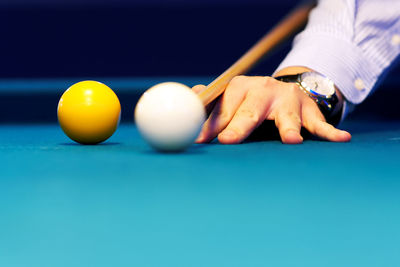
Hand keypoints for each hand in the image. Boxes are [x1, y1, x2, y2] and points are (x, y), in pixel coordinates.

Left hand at [193, 75, 350, 143]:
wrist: (285, 89)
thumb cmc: (250, 102)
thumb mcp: (230, 98)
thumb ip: (210, 104)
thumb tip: (189, 99)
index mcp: (240, 88)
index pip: (224, 107)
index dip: (211, 124)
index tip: (201, 140)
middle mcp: (264, 90)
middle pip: (250, 110)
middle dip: (239, 125)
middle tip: (229, 140)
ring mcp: (289, 100)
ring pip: (287, 116)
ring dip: (288, 127)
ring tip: (291, 139)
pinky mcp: (309, 111)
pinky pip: (320, 123)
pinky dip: (330, 132)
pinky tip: (341, 139)